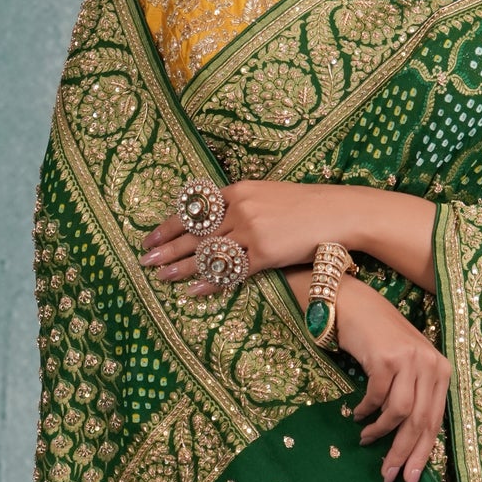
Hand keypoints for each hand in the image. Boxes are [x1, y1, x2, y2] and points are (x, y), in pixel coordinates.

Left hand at [140, 182, 437, 294]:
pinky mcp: (265, 253)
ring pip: (207, 252)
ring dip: (180, 266)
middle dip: (165, 246)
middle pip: (193, 231)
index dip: (168, 224)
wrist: (339, 212)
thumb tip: (218, 217)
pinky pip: (230, 270)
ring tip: (159, 276)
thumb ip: (242, 204)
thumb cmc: (306, 206)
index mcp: (238, 190)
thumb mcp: (269, 195)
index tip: (149, 236)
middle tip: (143, 259)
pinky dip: (209, 282)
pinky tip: (192, 290)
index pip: (193, 209)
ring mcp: (251, 230)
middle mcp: (240, 208)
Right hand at [336, 278, 449, 481]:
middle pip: (420, 422)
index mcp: (442, 372)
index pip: (436, 422)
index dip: (423, 454)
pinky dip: (366, 411)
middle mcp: (431, 365)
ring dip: (381, 432)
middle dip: (403, 454)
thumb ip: (415, 398)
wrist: (356, 305)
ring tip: (366, 439)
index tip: (410, 480)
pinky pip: (377, 397)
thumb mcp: (407, 368)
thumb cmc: (381, 341)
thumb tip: (409, 444)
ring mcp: (410, 360)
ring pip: (400, 413)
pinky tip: (357, 415)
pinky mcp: (386, 358)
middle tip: (388, 476)